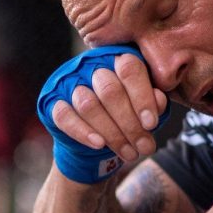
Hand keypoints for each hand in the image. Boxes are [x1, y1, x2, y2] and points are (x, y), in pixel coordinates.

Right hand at [37, 45, 169, 182]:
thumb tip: (158, 102)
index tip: (151, 124)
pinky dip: (83, 132)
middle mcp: (92, 65)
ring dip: (111, 133)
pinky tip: (99, 144)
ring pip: (88, 104)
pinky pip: (64, 116)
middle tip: (143, 147)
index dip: (142, 97)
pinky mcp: (53, 102)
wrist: (99, 139)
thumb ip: (153, 103)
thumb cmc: (128, 116)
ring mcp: (70, 82)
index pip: (130, 68)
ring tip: (129, 153)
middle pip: (110, 90)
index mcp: (118, 58)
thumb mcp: (145, 109)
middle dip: (130, 124)